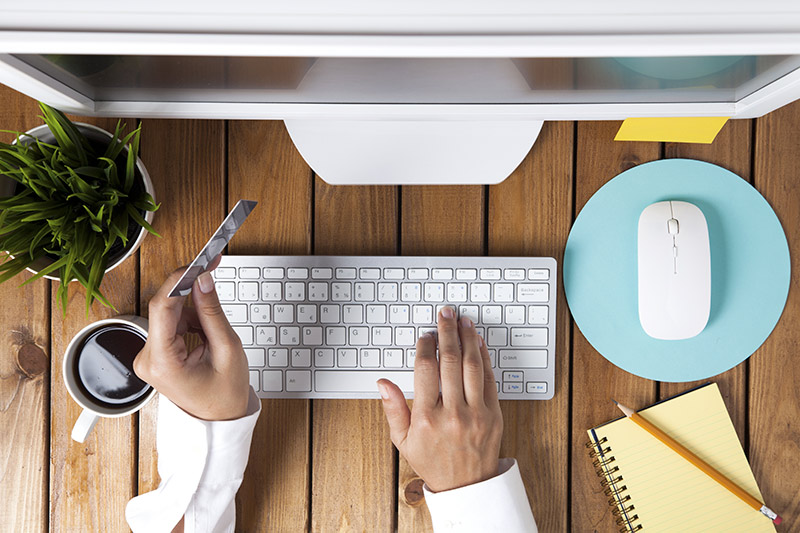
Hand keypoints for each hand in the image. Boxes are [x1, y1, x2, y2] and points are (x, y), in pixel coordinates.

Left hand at [134, 258, 249, 420]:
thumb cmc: (225, 394)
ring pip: (169, 313)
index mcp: (163, 362)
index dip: (180, 279)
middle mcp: (148, 359)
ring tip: (215, 328)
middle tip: (213, 268)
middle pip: (165, 308)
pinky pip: (171, 323)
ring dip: (193, 308)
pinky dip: (190, 319)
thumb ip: (213, 312)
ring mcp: (149, 356)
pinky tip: (206, 331)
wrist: (220, 419)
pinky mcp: (156, 353)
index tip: (199, 262)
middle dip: (191, 290)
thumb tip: (203, 280)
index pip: (162, 307)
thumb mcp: (227, 349)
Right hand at [378, 308, 502, 491]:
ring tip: (463, 322)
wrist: (467, 486)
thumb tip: (382, 383)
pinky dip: (484, 358)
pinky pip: (490, 379)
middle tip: (445, 315)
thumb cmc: (433, 462)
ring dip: (468, 339)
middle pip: (450, 360)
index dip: (426, 345)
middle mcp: (452, 413)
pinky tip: (478, 343)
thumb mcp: (403, 440)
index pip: (425, 369)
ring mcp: (476, 413)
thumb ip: (393, 409)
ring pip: (472, 365)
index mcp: (427, 418)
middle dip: (447, 332)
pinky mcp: (494, 415)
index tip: (426, 334)